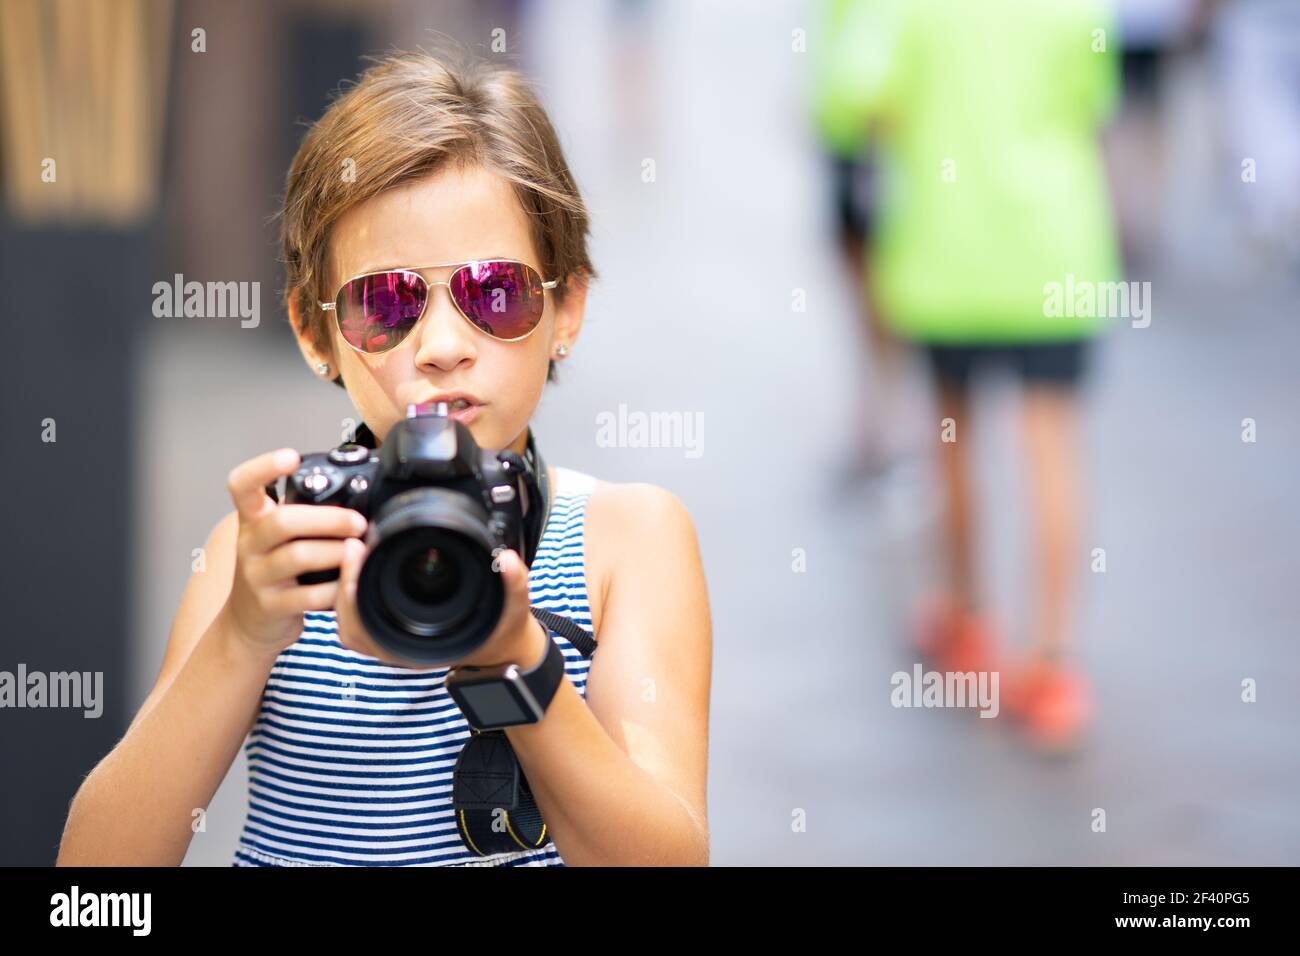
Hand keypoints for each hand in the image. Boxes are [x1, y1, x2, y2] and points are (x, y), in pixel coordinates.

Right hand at [222, 447, 367, 653]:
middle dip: (329, 519)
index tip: (291, 457)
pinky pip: (307, 596)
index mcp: (252, 519)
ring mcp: (256, 576)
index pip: (242, 485)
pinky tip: (349, 585)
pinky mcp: (270, 606)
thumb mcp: (278, 536)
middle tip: (359, 523)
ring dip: (336, 552)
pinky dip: (334, 590)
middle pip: (283, 521)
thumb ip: (304, 513)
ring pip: (297, 556)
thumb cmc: (275, 570)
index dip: (263, 467)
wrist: (248, 623)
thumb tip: (359, 490)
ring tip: (359, 551)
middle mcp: (249, 543)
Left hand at [334, 542, 547, 670]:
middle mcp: (402, 645)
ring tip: (355, 550)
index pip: (367, 626)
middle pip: (349, 623)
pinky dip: (356, 592)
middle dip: (343, 583)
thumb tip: (506, 560)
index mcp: (420, 648)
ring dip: (347, 588)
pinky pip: (363, 614)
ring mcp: (396, 638)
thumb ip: (514, 584)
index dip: (353, 591)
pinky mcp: (397, 626)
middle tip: (351, 544)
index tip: (356, 553)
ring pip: (351, 621)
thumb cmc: (502, 633)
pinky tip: (364, 563)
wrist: (503, 649)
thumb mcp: (513, 608)